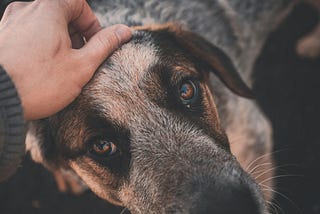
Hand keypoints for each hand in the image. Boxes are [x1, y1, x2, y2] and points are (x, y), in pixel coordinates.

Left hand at [0, 0, 131, 119]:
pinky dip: (42, 46)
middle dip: (77, 34)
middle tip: (81, 58)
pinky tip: (43, 68)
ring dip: (60, 41)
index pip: (78, 4)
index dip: (92, 24)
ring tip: (62, 66)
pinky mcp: (2, 37)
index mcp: (49, 9)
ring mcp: (10, 22)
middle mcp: (26, 9)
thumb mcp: (81, 65)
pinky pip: (29, 34)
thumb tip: (124, 32)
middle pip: (61, 13)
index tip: (94, 44)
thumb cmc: (39, 82)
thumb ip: (105, 44)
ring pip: (45, 24)